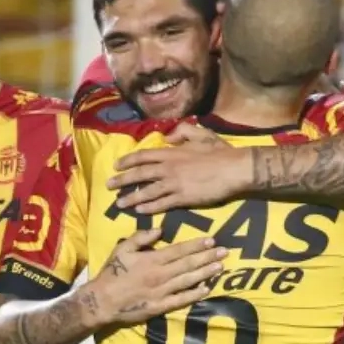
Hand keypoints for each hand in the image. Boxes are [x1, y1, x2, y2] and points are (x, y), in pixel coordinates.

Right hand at [86, 228, 226, 325]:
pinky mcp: (160, 306)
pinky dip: (194, 294)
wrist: (102, 301)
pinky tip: (206, 289)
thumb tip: (160, 230)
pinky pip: (181, 300)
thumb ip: (141, 238)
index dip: (197, 245)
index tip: (211, 240)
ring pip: (189, 280)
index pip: (180, 250)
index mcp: (152, 260)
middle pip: (189, 264)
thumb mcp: (122, 249)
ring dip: (206, 273)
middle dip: (208, 257)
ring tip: (221, 267)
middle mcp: (161, 275)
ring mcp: (162, 292)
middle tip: (225, 252)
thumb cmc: (112, 273)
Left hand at [107, 124, 248, 213]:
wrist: (234, 169)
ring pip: (147, 192)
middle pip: (139, 174)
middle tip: (109, 186)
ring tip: (119, 204)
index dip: (128, 161)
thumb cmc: (220, 152)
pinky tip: (139, 211)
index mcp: (172, 152)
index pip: (143, 156)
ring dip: (131, 198)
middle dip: (122, 180)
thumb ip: (183, 133)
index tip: (117, 165)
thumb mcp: (201, 135)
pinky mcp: (183, 198)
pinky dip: (149, 208)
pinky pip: (161, 204)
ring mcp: (174, 184)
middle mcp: (168, 168)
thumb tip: (169, 137)